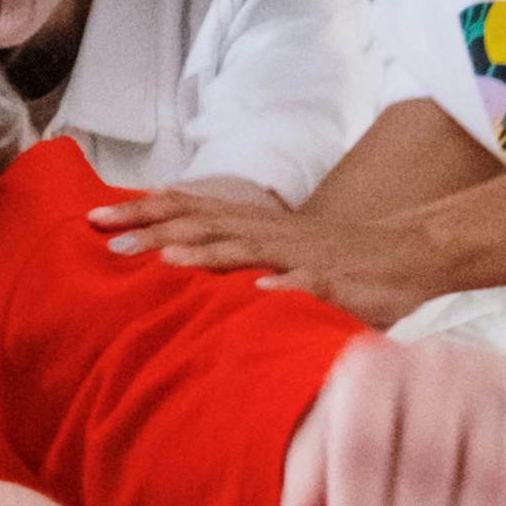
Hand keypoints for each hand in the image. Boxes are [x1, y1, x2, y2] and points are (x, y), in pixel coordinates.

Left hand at [94, 179, 453, 331]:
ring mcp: (302, 255)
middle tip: (102, 236)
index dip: (142, 211)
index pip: (189, 211)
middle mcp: (270, 232)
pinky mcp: (336, 280)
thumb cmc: (338, 258)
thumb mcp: (279, 252)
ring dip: (204, 253)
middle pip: (203, 223)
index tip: (93, 216)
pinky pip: (306, 283)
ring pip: (246, 249)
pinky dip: (282, 287)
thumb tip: (174, 260)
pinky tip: (257, 295)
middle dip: (152, 228)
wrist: (412, 252)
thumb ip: (234, 255)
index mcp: (254, 226)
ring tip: (164, 260)